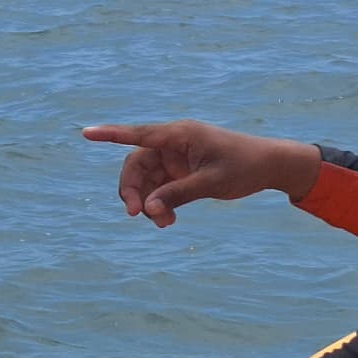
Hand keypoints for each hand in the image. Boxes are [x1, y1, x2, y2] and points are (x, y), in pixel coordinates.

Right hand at [80, 121, 324, 227]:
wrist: (270, 166)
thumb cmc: (244, 166)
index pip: (138, 134)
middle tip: (138, 215)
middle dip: (134, 190)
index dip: (110, 135)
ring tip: (164, 224)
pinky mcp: (182, 171)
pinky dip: (160, 204)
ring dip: (149, 202)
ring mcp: (177, 157)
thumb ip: (177, 195)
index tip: (86, 133)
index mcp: (180, 135)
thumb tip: (148, 209)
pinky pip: (160, 188)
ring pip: (147, 180)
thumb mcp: (211, 183)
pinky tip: (168, 220)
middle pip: (137, 164)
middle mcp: (173, 143)